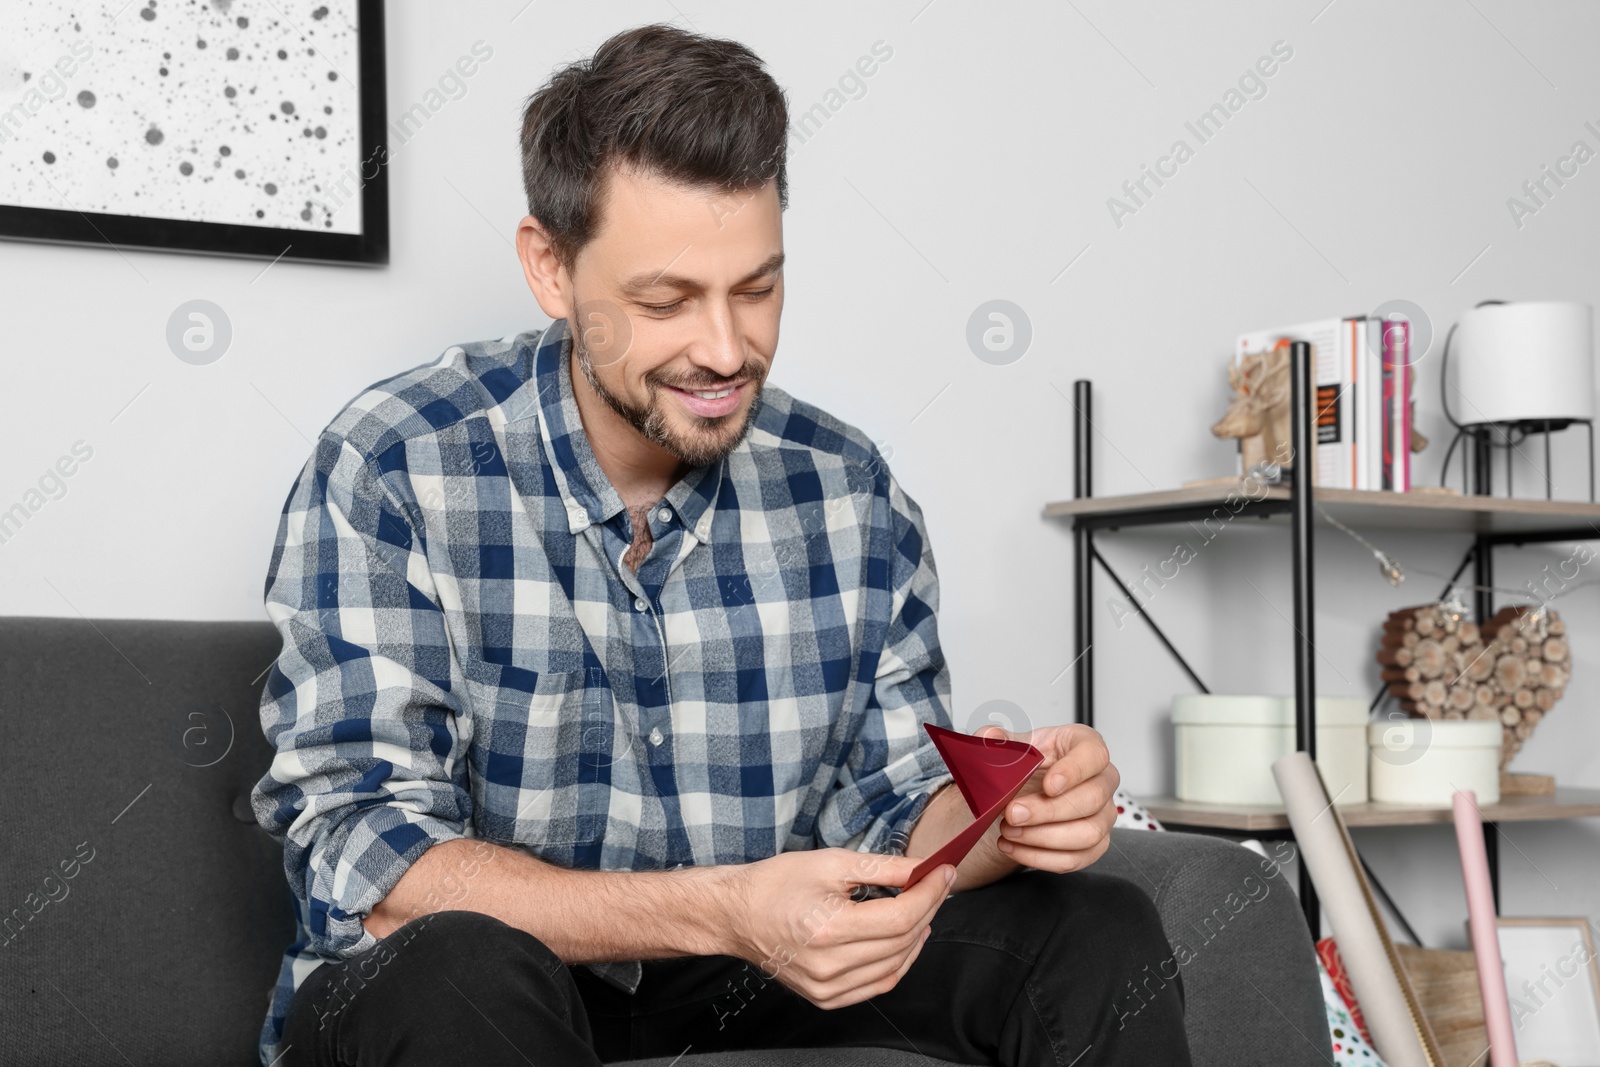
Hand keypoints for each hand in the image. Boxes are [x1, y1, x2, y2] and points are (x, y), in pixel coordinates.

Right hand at [724, 848, 954, 1009]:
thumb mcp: (831, 863)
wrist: (737, 914)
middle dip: (927, 909)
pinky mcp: (826, 998)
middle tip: (936, 884)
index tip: (943, 873)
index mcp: (830, 929)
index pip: (901, 917)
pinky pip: (877, 985)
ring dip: (917, 935)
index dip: (929, 893)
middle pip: (902, 941)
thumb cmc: (776, 884)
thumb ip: (884, 868)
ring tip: (922, 908)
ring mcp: (828, 988)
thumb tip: (923, 869)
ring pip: (896, 966)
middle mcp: (830, 966)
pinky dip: (898, 961)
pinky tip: (904, 939)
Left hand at [976, 723, 1119, 873]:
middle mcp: (1102, 780)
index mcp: (1085, 745)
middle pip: (1091, 798)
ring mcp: (1102, 814)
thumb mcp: (1012, 745)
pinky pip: (1075, 859)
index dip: (1074, 771)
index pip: (1094, 754)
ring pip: (1087, 834)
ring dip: (1042, 837)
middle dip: (1048, 811)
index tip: (1048, 785)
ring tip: (1009, 831)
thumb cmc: (1028, 764)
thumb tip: (989, 737)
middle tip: (1013, 813)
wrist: (1023, 792)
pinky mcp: (1094, 845)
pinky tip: (1014, 846)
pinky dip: (1040, 857)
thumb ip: (999, 741)